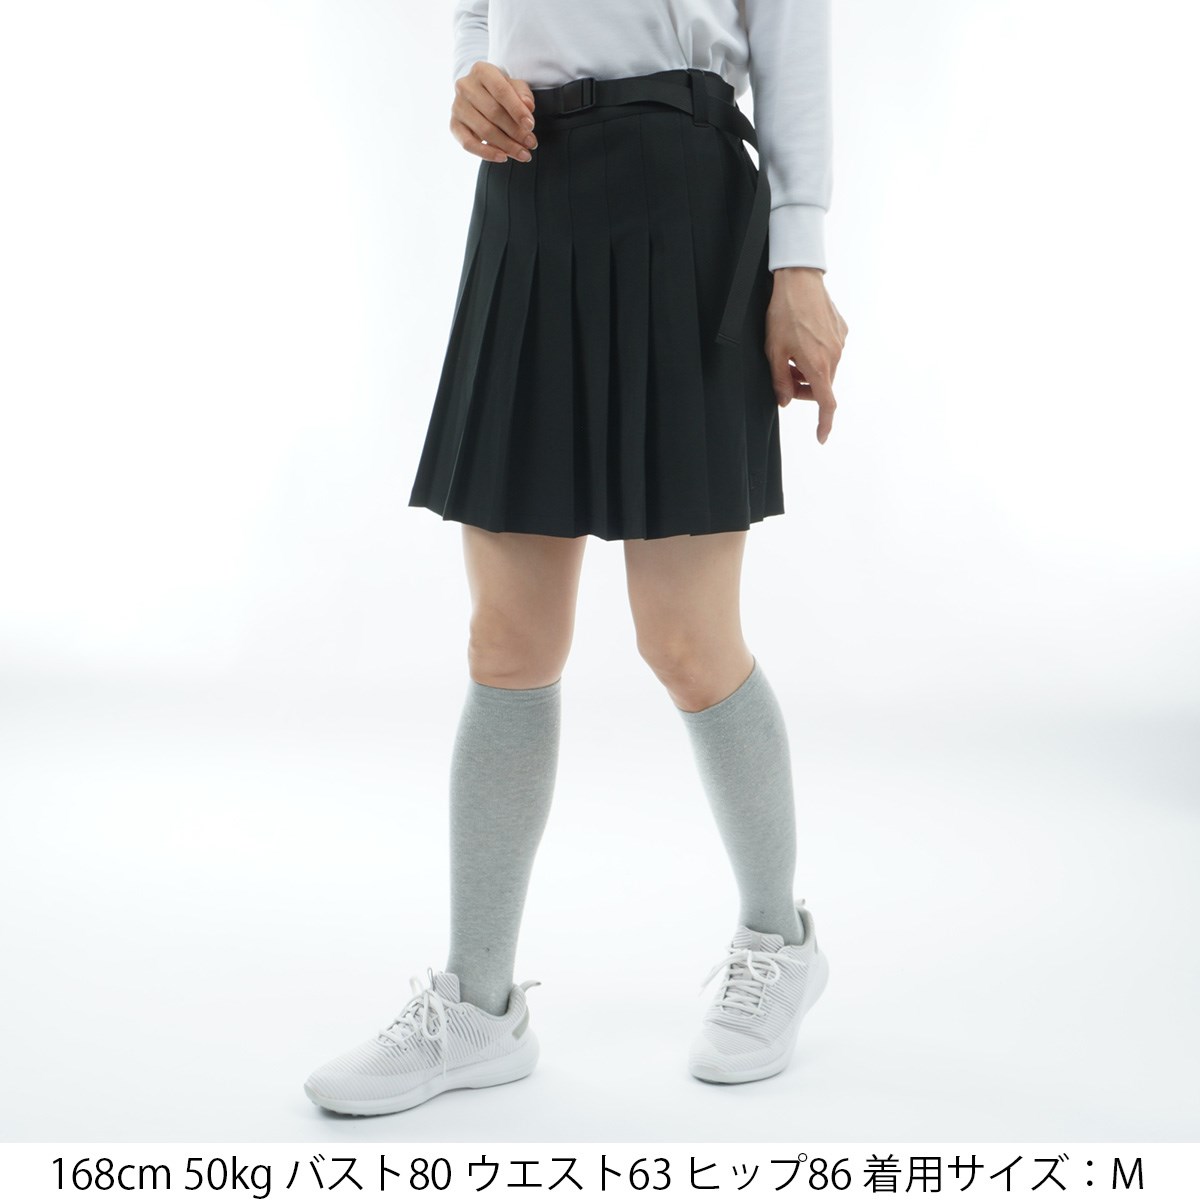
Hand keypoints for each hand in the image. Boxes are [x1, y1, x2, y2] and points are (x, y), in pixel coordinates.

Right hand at [450, 61, 537, 163]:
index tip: (530, 126)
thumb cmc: (501, 91)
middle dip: (515, 131)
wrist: (479, 95)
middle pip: (493, 113)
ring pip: (484, 130)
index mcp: (481, 71)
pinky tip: (503, 157)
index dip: (517, 110)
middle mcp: (465, 86)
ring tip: (523, 154)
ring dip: (506, 145)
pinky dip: (487, 153)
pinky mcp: (454, 125)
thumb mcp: (514, 86)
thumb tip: (528, 106)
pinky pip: (468, 144)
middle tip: (531, 143)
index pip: (501, 91)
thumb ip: (523, 94)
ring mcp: (457, 106)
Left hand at [764, 266, 847, 443]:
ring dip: (809, 369)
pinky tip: (802, 337)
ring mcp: (840, 342)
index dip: (824, 423)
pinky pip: (829, 351)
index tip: (821, 437)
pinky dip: (816, 354)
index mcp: (818, 365)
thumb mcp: (774, 350)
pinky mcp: (841, 330)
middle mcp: (835, 356)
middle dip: (803, 387)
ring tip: (790, 353)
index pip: (826, 403)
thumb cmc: (784, 314)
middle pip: (821, 385)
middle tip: (784, 376)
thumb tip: (785, 401)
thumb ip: (779, 380)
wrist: (800, 280)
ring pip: (825, 368)